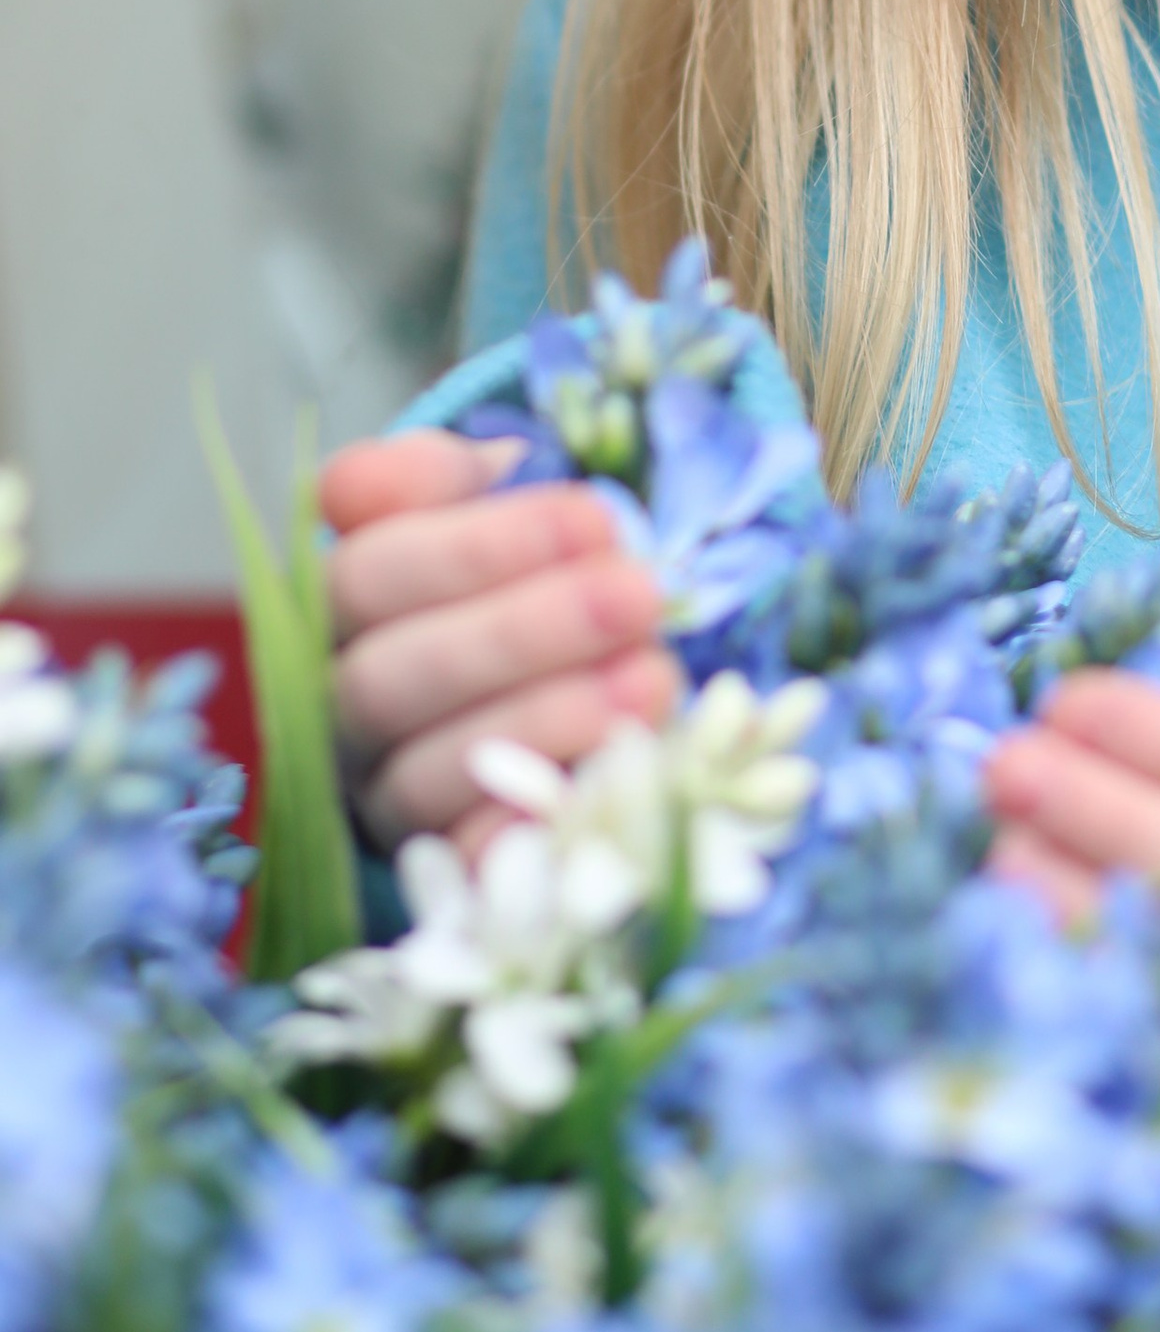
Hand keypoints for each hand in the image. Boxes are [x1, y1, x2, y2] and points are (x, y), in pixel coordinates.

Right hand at [319, 431, 677, 863]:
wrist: (543, 676)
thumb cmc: (509, 570)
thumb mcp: (478, 504)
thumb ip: (454, 477)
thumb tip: (484, 465)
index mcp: (343, 604)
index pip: (368, 572)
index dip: (476, 549)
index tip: (596, 519)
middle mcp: (339, 703)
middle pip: (388, 678)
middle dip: (521, 634)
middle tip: (637, 594)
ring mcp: (381, 794)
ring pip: (422, 774)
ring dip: (542, 724)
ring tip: (648, 680)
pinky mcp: (437, 866)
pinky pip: (466, 864)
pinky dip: (529, 830)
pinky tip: (605, 784)